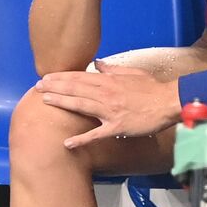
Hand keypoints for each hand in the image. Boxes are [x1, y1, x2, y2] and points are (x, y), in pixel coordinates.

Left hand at [35, 60, 181, 149]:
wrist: (169, 102)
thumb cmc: (152, 88)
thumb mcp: (132, 73)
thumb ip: (113, 69)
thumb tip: (97, 63)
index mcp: (109, 81)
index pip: (80, 77)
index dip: (62, 77)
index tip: (47, 77)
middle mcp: (106, 94)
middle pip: (76, 89)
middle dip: (55, 87)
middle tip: (38, 87)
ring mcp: (110, 111)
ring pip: (81, 105)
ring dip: (61, 102)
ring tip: (45, 101)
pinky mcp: (117, 127)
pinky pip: (96, 134)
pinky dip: (81, 139)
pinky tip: (67, 143)